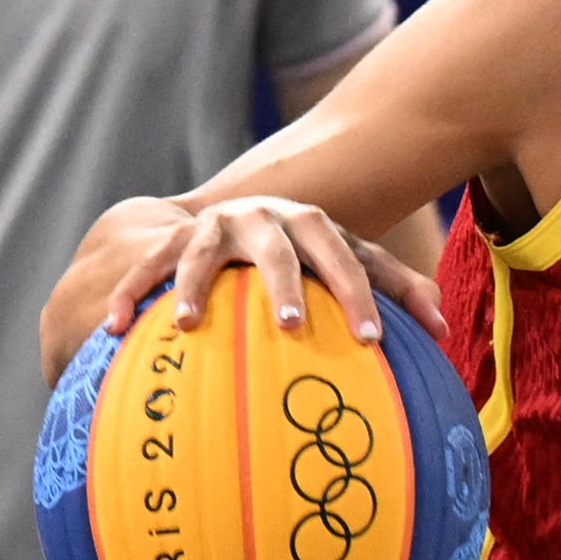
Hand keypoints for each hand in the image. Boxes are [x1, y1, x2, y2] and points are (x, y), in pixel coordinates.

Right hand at [40, 195, 443, 382]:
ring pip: (207, 251)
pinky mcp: (175, 237)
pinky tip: (113, 326)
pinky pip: (149, 265)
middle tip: (292, 326)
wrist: (234, 218)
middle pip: (283, 247)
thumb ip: (395, 289)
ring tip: (185, 323)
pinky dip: (131, 292)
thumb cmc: (306, 257)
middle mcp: (269, 218)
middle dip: (287, 283)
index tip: (373, 341)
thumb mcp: (347, 265)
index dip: (363, 295)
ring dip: (195, 284)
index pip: (350, 256)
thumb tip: (447, 333)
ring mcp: (219, 225)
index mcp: (317, 226)